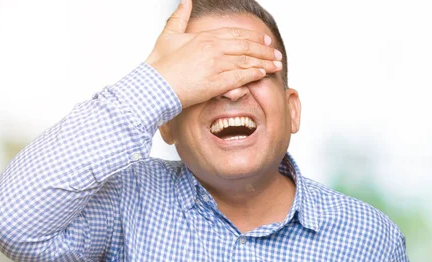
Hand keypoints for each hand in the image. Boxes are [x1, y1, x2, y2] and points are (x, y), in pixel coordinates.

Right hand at [145, 0, 282, 108]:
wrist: (154, 85)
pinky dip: (254, 74)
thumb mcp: (169, 35)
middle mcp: (214, 48)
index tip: (265, 41)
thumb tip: (186, 1)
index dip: (254, 38)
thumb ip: (180, 17)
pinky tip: (263, 74)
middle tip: (277, 54)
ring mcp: (216, 65)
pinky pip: (241, 76)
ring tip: (276, 65)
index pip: (236, 34)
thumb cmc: (160, 65)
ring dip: (264, 63)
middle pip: (246, 47)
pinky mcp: (216, 82)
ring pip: (247, 61)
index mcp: (205, 37)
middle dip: (265, 50)